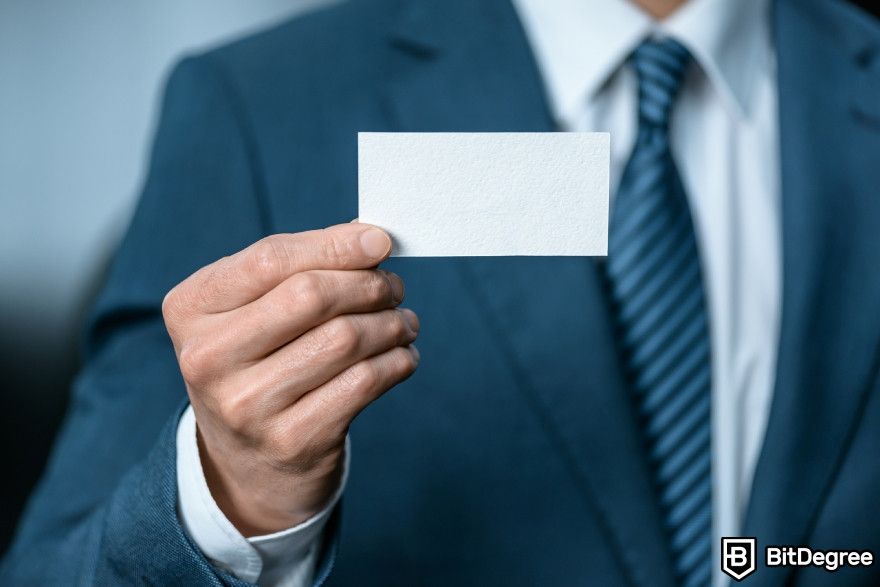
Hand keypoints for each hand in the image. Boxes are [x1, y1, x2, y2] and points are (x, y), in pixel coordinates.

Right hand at [162, 223, 418, 534]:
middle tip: (394, 288)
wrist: (246, 463)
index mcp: (191, 309)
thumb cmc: (257, 363)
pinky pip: (364, 382)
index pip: (272, 259)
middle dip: (369, 284)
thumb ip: (299, 267)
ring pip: (345, 338)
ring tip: (404, 321)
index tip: (380, 242)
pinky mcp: (292, 439)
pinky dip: (396, 361)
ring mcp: (247, 405)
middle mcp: (207, 358)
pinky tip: (402, 355)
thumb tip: (370, 239)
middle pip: (311, 295)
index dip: (335, 245)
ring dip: (391, 323)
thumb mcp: (251, 311)